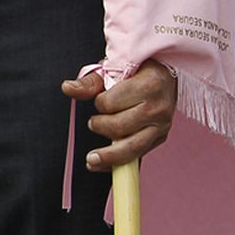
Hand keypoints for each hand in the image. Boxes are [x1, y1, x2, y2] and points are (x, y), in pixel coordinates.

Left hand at [62, 58, 177, 170]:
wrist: (166, 76)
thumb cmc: (137, 71)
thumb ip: (89, 82)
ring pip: (130, 148)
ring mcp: (162, 125)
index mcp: (148, 85)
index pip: (111, 104)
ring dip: (107, 156)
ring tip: (91, 159)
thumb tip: (68, 88)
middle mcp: (158, 108)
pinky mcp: (160, 137)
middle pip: (118, 128)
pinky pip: (137, 156)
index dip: (100, 103)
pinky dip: (118, 163)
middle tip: (94, 122)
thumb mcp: (113, 69)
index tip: (102, 98)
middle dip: (100, 126)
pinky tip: (103, 165)